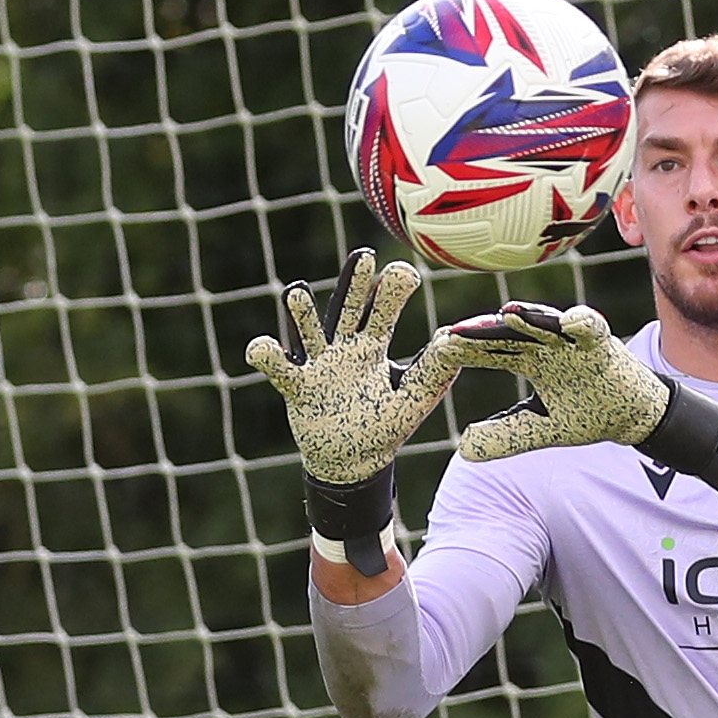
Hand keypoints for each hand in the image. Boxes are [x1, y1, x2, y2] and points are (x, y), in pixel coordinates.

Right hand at [243, 250, 465, 484]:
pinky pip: (279, 368)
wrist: (351, 461)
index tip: (404, 274)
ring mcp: (318, 365)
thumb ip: (435, 372)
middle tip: (364, 256)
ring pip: (309, 331)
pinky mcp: (297, 386)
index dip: (393, 290)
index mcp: (373, 347)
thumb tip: (454, 340)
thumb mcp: (414, 400)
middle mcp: (344, 348)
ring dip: (301, 313)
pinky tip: (263, 348)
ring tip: (296, 291)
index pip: (384, 309)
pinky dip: (268, 357)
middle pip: (348, 308)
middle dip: (354, 283)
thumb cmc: (384, 427)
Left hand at [439, 302, 673, 464]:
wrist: (631, 413)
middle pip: (510, 334)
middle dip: (485, 331)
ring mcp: (573, 340)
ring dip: (529, 318)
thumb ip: (505, 436)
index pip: (490, 351)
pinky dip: (582, 323)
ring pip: (546, 324)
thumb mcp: (540, 430)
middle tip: (455, 331)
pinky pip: (592, 329)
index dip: (466, 350)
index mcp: (528, 360)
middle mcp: (546, 344)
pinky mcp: (603, 343)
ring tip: (506, 313)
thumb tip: (463, 448)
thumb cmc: (586, 413)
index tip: (437, 350)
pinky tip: (570, 322)